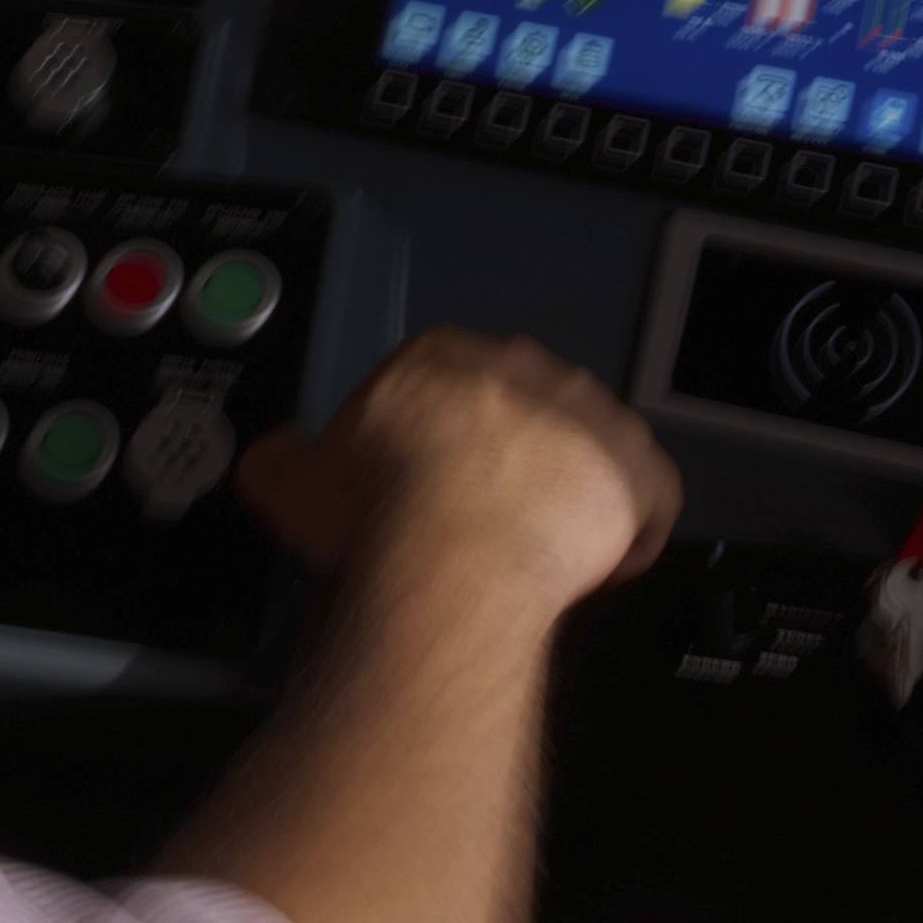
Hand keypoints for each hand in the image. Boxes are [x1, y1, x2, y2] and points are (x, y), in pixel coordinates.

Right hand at [230, 326, 678, 618]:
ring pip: (585, 450)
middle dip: (503, 459)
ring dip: (568, 491)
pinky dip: (631, 532)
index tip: (424, 477)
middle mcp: (526, 373)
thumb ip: (283, 456)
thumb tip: (275, 457)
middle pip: (519, 411)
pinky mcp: (639, 473)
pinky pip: (648, 500)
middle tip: (473, 516)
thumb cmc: (385, 508)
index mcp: (444, 357)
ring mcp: (591, 420)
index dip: (435, 437)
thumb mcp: (293, 478)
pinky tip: (597, 566)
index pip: (446, 382)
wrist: (454, 550)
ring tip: (533, 547)